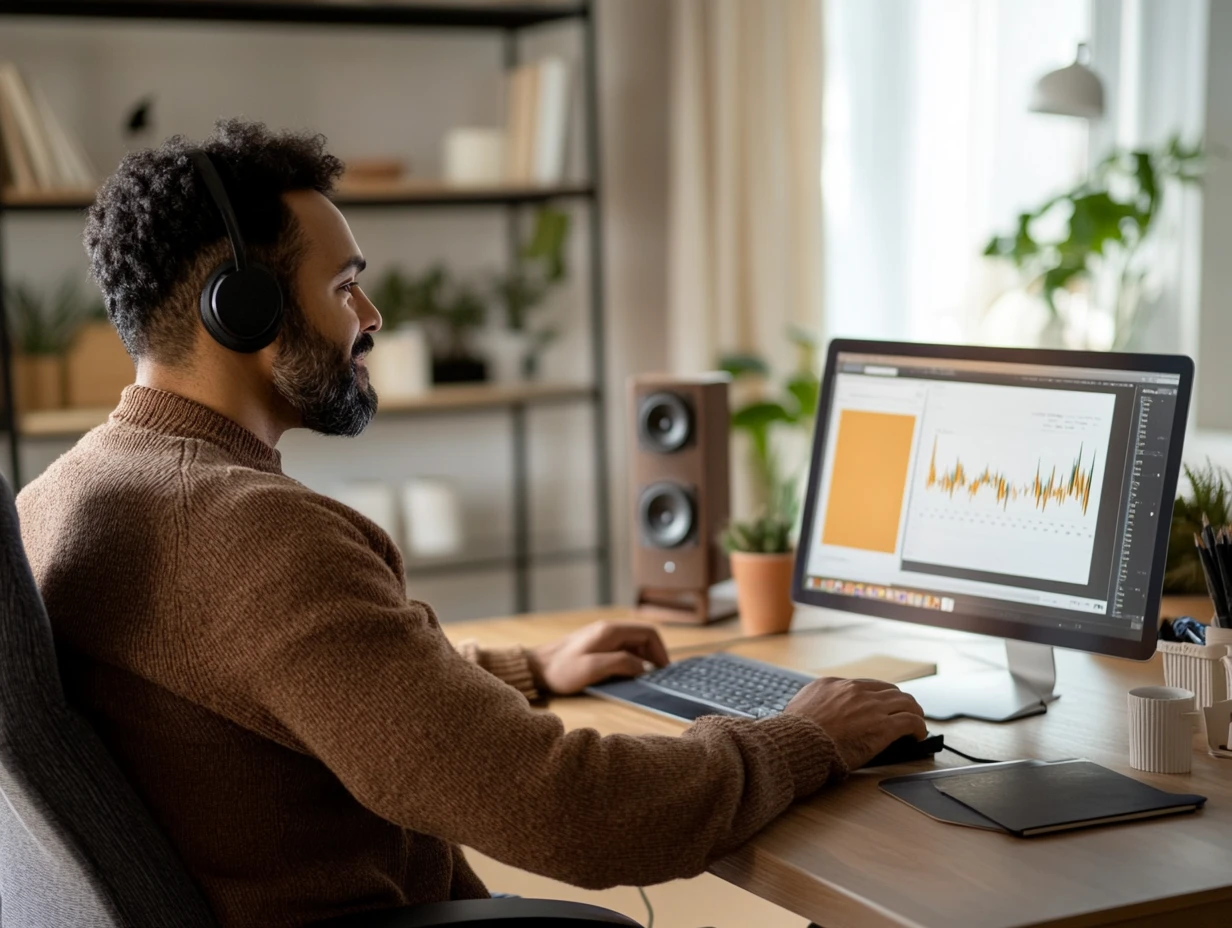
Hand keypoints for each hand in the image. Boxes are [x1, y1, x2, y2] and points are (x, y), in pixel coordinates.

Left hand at [528, 621, 669, 694]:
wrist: (536, 669)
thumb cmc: (562, 670)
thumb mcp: (593, 668)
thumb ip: (621, 664)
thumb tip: (642, 667)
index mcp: (611, 631)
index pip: (649, 633)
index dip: (661, 651)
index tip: (664, 670)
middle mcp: (609, 630)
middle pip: (643, 638)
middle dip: (654, 656)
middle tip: (658, 678)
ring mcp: (602, 637)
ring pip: (634, 644)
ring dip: (643, 660)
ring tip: (646, 679)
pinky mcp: (597, 646)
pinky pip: (622, 650)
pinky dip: (631, 661)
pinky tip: (629, 676)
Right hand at [784, 677, 926, 769]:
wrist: (799, 742)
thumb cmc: (796, 732)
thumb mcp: (800, 705)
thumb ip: (815, 702)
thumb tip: (818, 709)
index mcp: (834, 684)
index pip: (865, 685)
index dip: (877, 696)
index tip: (879, 705)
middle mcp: (856, 690)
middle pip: (889, 690)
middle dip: (898, 702)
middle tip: (903, 712)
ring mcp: (872, 707)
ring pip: (906, 702)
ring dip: (913, 712)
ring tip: (916, 722)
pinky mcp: (884, 726)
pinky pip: (912, 721)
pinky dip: (919, 727)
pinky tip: (918, 735)